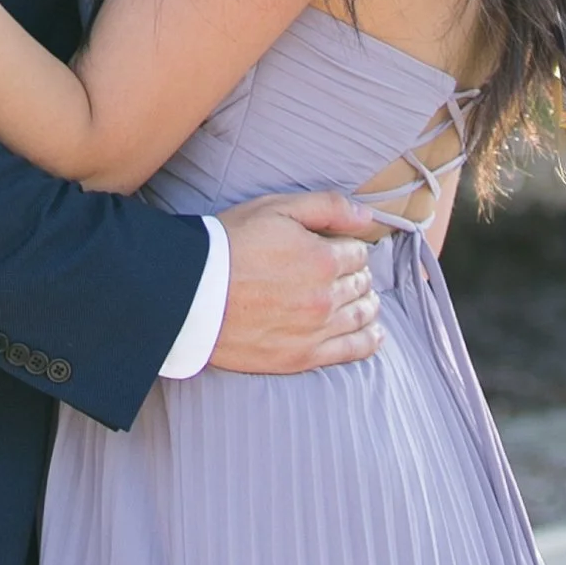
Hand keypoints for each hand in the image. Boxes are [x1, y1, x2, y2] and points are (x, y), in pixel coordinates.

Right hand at [211, 191, 384, 375]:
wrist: (191, 294)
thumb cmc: (230, 244)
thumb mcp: (276, 208)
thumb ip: (327, 208)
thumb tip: (369, 217)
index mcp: (323, 259)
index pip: (358, 252)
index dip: (349, 246)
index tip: (336, 247)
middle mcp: (326, 297)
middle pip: (361, 284)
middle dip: (356, 274)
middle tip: (342, 271)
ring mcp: (316, 330)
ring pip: (361, 315)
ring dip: (366, 303)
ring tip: (361, 299)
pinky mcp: (302, 356)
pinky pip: (351, 351)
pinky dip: (368, 341)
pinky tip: (374, 333)